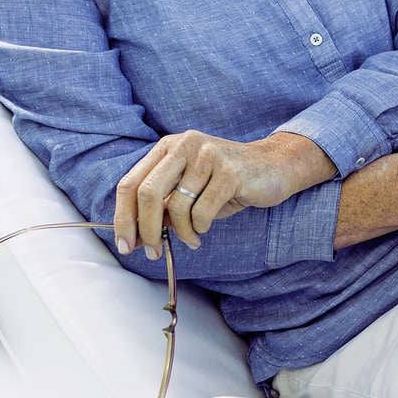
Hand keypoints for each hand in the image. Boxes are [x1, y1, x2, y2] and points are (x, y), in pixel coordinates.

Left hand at [113, 131, 317, 258]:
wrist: (274, 167)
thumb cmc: (226, 182)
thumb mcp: (189, 189)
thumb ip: (163, 204)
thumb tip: (134, 236)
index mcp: (167, 147)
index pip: (130, 182)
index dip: (123, 217)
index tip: (125, 245)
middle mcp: (184, 145)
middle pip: (147, 193)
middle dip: (145, 230)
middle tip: (152, 252)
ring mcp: (207, 155)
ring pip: (176, 207)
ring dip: (180, 233)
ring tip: (191, 239)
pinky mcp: (229, 172)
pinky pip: (202, 212)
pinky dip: (200, 229)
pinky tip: (205, 230)